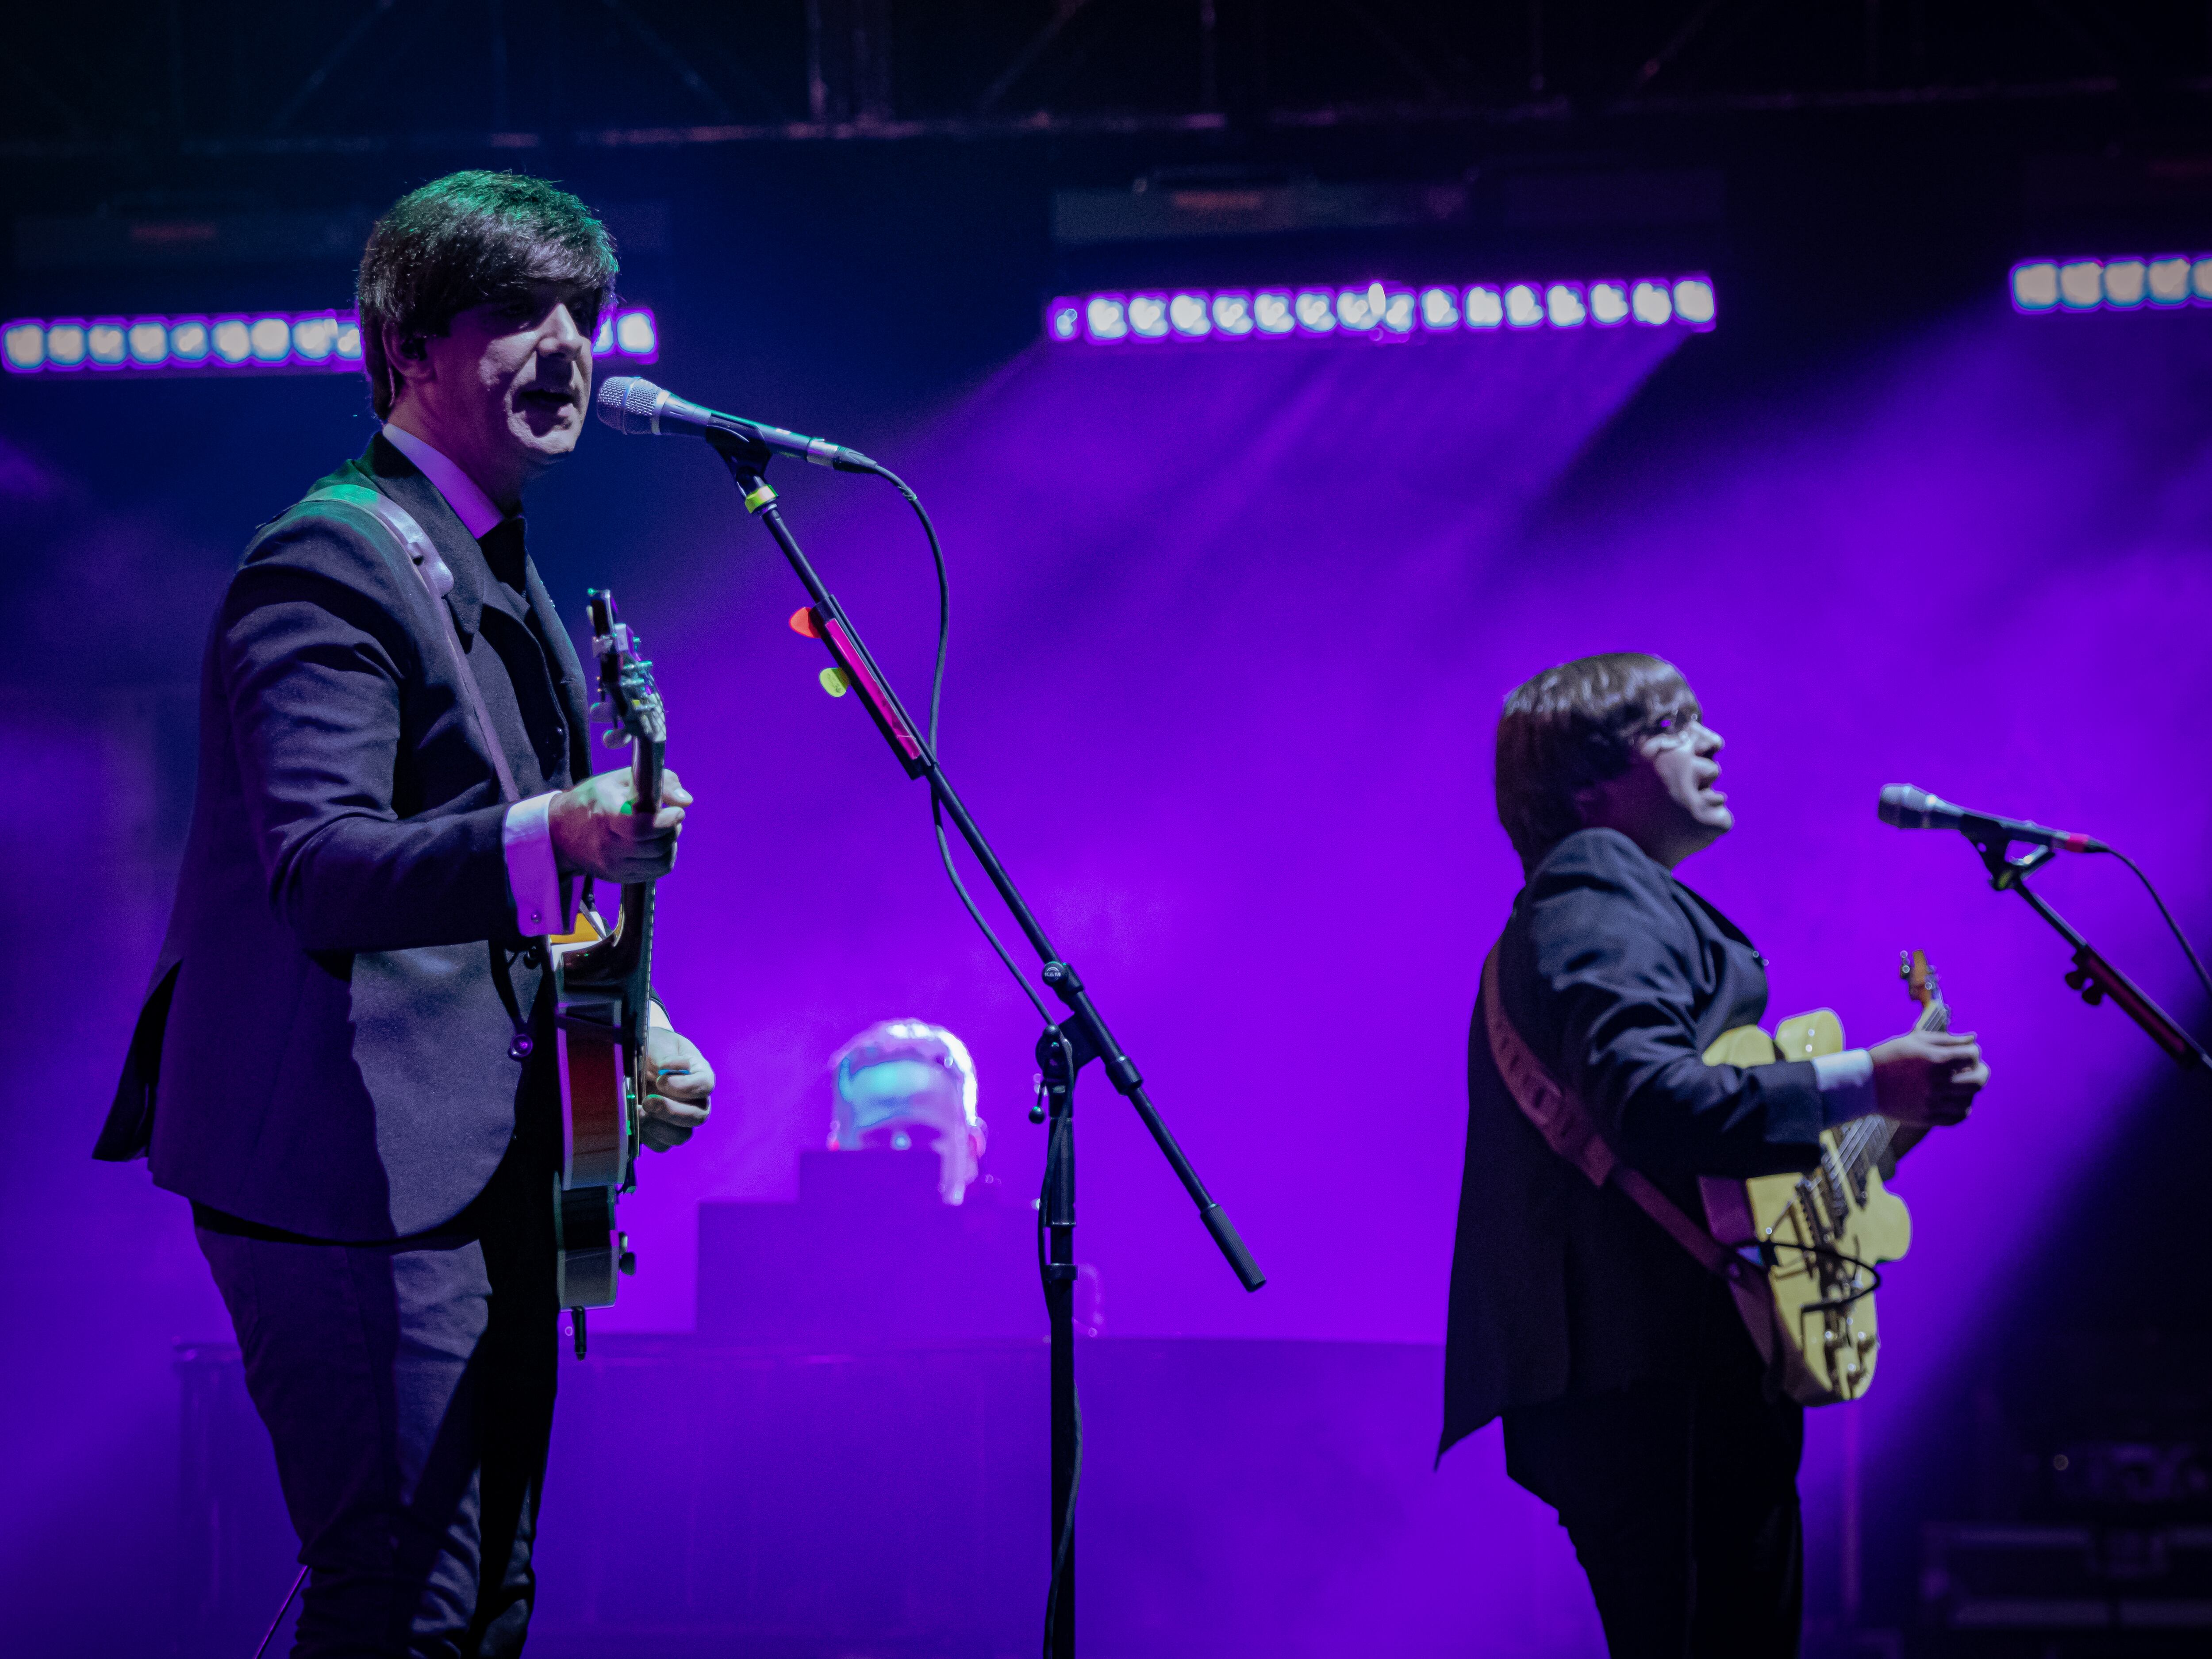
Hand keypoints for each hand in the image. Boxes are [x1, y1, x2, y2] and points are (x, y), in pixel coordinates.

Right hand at [549, 765, 691, 884]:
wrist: (560, 832)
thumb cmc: (593, 800)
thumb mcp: (620, 779)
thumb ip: (658, 781)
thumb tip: (685, 800)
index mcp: (607, 816)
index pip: (645, 828)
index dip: (668, 820)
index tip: (676, 811)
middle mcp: (609, 846)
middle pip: (657, 846)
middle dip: (673, 829)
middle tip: (671, 817)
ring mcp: (613, 865)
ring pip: (661, 862)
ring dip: (670, 844)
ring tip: (664, 831)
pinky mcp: (618, 877)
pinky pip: (654, 872)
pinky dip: (663, 858)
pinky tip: (656, 844)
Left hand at [639, 1025, 714, 1152]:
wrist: (637, 1060)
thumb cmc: (653, 1049)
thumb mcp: (658, 1044)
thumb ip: (665, 1055)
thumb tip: (676, 1067)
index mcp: (700, 1074)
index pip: (706, 1086)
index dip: (685, 1087)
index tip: (661, 1080)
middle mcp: (696, 1100)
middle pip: (698, 1116)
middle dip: (671, 1111)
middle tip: (647, 1101)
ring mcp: (681, 1119)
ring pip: (682, 1136)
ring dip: (658, 1127)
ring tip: (637, 1111)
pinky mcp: (663, 1133)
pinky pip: (662, 1145)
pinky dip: (647, 1136)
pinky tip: (634, 1120)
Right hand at [1870, 1029, 1988, 1126]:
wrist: (1864, 1083)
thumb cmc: (1891, 1055)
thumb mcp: (1917, 1040)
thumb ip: (1948, 1039)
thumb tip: (1974, 1038)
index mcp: (1934, 1059)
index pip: (1973, 1055)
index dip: (1973, 1052)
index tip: (1965, 1053)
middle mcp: (1936, 1083)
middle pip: (1978, 1081)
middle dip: (1981, 1072)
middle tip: (1975, 1069)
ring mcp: (1932, 1103)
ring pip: (1969, 1100)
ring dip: (1970, 1091)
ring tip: (1961, 1085)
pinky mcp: (1927, 1118)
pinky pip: (1957, 1117)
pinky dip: (1961, 1108)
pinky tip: (1954, 1100)